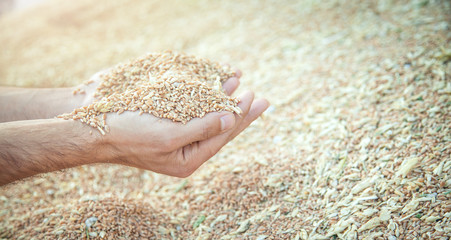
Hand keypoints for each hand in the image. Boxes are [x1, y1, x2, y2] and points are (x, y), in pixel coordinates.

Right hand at [97, 72, 268, 176]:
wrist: (94, 127)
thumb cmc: (128, 134)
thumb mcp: (168, 135)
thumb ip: (202, 128)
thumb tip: (230, 119)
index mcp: (188, 160)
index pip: (222, 136)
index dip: (240, 117)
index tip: (253, 97)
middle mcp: (185, 150)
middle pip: (219, 128)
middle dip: (238, 110)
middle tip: (260, 98)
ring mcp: (176, 137)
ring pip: (206, 116)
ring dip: (221, 99)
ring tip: (237, 84)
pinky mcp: (167, 123)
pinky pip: (192, 109)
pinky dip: (203, 96)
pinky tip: (210, 86)